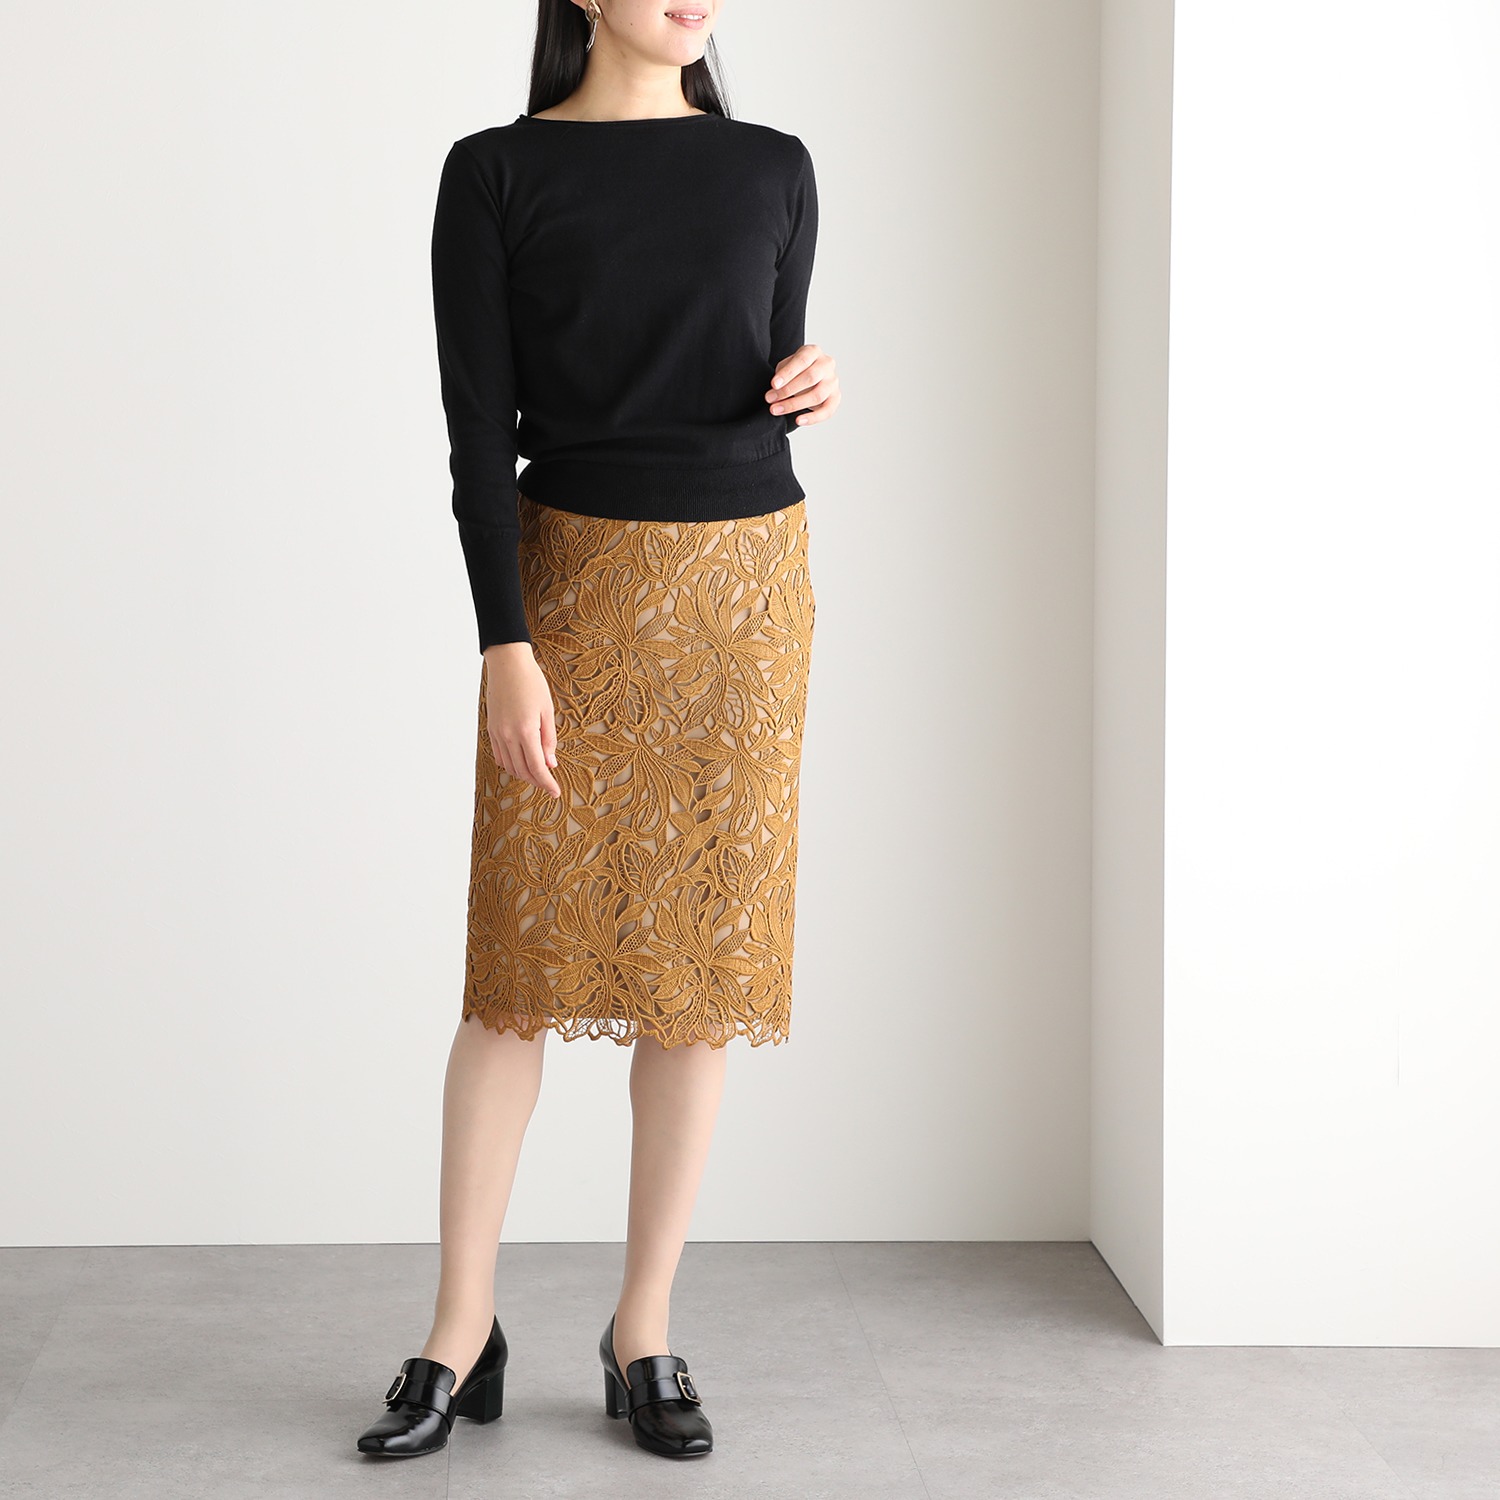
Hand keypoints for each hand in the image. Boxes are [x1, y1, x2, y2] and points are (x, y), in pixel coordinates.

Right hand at [482, 643, 561, 797]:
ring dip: (523, 774)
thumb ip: (548, 740)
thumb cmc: (531, 683)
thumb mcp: (547, 711)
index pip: (536, 767)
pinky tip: (521, 762)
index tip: (555, 792)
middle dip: (537, 781)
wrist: (507, 664)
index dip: (547, 783)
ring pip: (509, 766)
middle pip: (522, 770)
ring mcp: (497, 733)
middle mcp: (508, 735)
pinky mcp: (491, 729)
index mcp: (525, 731)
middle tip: (550, 784)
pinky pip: (499, 755)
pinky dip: (511, 764)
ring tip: (538, 774)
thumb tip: (550, 764)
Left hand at [766, 343, 840, 426]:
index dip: (787, 373)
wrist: (809, 377)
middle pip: (810, 378)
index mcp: (814, 352)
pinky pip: (827, 411)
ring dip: (794, 405)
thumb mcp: (786, 365)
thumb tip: (775, 391)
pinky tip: (798, 420)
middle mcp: (826, 364)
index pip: (802, 360)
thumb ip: (782, 375)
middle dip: (787, 390)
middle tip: (770, 399)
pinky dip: (812, 418)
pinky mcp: (835, 398)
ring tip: (776, 409)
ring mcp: (833, 382)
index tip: (773, 384)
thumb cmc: (796, 370)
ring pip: (817, 395)